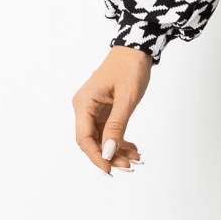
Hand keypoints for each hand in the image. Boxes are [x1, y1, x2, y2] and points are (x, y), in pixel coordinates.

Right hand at [73, 45, 150, 174]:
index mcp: (84, 103)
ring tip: (135, 158)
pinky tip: (133, 148)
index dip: (96, 156)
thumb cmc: (130, 67)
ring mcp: (94, 109)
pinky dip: (120, 140)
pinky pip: (109, 130)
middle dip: (109, 155)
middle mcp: (85, 107)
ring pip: (102, 138)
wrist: (137, 49)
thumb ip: (117, 127)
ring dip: (117, 150)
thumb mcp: (126, 99)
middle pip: (92, 140)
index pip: (84, 138)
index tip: (110, 169)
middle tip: (129, 166)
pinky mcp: (105, 109)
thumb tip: (108, 152)